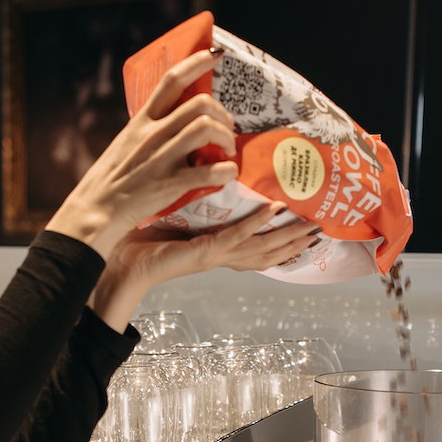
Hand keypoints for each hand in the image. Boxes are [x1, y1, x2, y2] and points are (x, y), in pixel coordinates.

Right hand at [45, 48, 238, 259]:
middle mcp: (152, 135)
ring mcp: (162, 158)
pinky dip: (226, 170)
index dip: (196, 62)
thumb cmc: (109, 182)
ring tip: (227, 150)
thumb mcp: (124, 145)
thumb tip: (170, 125)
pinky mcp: (170, 184)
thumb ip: (147, 133)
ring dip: (226, 137)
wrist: (95, 211)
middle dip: (222, 113)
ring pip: (206, 128)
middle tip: (227, 128)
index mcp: (141, 122)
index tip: (215, 55)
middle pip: (199, 104)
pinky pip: (209, 171)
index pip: (171, 81)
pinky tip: (228, 174)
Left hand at [87, 202, 322, 331]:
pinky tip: (273, 210)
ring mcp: (214, 255)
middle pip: (268, 253)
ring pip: (261, 247)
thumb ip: (189, 205)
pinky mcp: (203, 252)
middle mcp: (220, 256)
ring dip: (287, 235)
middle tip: (323, 229)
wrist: (118, 267)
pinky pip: (236, 237)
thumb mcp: (171, 220)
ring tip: (311, 223)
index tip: (303, 227)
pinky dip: (256, 223)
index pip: (256, 246)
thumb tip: (195, 174)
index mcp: (215, 250)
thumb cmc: (138, 245)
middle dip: (296, 242)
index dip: (281, 239)